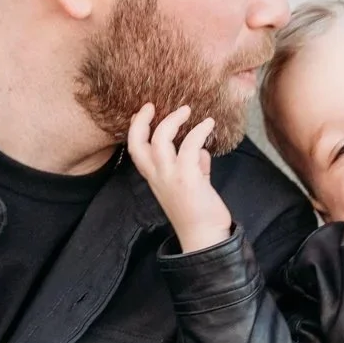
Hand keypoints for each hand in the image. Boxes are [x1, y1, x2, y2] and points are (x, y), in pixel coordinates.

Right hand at [127, 103, 233, 253]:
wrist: (205, 237)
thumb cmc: (199, 213)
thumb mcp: (192, 185)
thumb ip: (194, 167)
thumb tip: (202, 151)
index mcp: (155, 178)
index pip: (134, 149)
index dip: (136, 128)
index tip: (145, 111)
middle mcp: (158, 176)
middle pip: (139, 142)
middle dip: (142, 120)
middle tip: (154, 105)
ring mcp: (171, 177)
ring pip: (160, 140)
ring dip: (173, 121)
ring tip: (187, 110)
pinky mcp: (188, 178)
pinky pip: (190, 146)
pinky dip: (199, 131)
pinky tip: (209, 124)